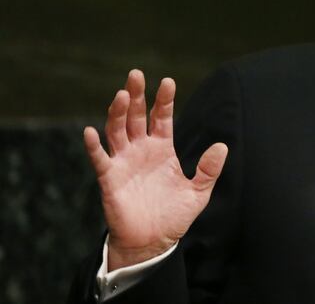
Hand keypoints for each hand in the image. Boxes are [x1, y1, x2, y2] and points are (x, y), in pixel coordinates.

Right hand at [84, 69, 227, 270]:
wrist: (153, 242)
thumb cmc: (174, 216)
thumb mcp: (199, 192)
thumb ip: (209, 169)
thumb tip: (222, 146)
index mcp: (162, 148)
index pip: (162, 117)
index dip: (164, 100)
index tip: (168, 81)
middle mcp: (141, 150)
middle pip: (136, 116)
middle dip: (136, 95)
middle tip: (136, 74)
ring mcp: (124, 162)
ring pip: (117, 131)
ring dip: (117, 113)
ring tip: (121, 95)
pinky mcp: (110, 179)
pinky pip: (100, 159)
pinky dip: (94, 146)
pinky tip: (91, 131)